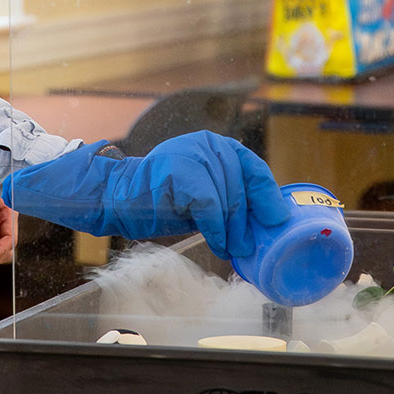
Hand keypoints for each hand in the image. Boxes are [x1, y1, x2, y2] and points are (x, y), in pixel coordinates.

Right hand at [1, 132, 294, 259]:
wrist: (117, 198)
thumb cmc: (161, 200)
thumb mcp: (203, 195)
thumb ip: (229, 197)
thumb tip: (263, 220)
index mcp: (214, 144)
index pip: (252, 166)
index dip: (267, 195)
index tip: (276, 220)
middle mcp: (206, 143)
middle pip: (241, 187)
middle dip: (246, 222)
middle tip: (248, 247)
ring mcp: (192, 155)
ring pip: (228, 198)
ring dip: (232, 230)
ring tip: (231, 249)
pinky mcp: (181, 172)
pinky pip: (210, 206)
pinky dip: (216, 229)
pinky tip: (217, 243)